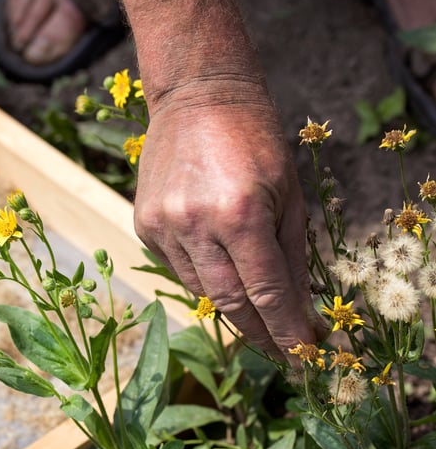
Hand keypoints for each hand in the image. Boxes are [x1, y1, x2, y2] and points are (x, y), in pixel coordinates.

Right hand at [133, 83, 325, 357]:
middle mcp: (194, 224)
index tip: (303, 354)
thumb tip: (303, 311)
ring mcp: (163, 226)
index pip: (266, 292)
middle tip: (283, 353)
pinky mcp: (144, 225)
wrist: (196, 94)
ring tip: (257, 319)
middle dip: (261, 334)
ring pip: (202, 291)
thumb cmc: (255, 138)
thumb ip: (293, 256)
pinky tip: (221, 272)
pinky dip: (204, 279)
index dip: (287, 330)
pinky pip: (179, 269)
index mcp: (239, 213)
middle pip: (231, 303)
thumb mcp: (288, 193)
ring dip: (233, 308)